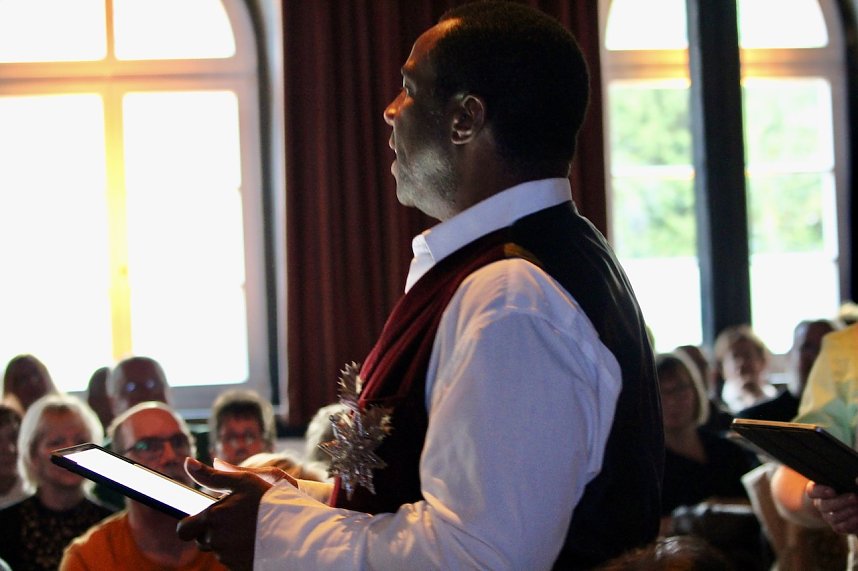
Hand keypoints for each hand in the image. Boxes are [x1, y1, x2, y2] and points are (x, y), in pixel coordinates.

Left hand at [176, 458, 290, 569]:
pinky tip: (254, 540)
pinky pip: (232, 560)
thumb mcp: (243, 480)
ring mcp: (227, 556)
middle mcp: (215, 540)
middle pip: (201, 540)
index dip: (192, 523)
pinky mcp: (239, 567)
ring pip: (218, 550)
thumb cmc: (269, 500)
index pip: (184, 529)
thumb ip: (212, 476)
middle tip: (233, 520)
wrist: (295, 529)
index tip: (207, 517)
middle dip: (211, 531)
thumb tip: (187, 462)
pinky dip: (239, 552)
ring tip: (250, 529)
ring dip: (228, 541)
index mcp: (212, 517)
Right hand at [807, 480, 857, 533]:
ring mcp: (827, 516)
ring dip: (847, 512)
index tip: (832, 491)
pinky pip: (839, 527)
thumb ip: (849, 481)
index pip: (812, 491)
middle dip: (841, 502)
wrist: (851, 504)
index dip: (820, 492)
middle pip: (824, 505)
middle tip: (854, 498)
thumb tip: (857, 480)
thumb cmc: (846, 489)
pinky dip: (850, 523)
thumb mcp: (845, 483)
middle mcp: (820, 504)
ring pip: (832, 517)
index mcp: (817, 490)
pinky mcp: (836, 526)